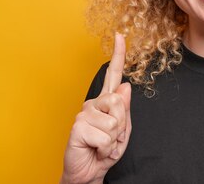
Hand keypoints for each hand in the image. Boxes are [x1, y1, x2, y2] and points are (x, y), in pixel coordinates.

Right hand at [61, 34, 131, 183]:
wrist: (89, 173)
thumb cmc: (104, 152)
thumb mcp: (122, 131)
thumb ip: (125, 110)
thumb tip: (125, 86)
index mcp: (106, 101)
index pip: (113, 74)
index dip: (118, 54)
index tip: (120, 34)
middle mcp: (94, 103)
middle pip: (119, 101)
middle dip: (121, 125)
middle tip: (110, 137)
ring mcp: (84, 113)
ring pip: (113, 120)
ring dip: (113, 139)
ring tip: (101, 144)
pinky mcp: (77, 126)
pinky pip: (104, 135)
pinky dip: (104, 147)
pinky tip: (94, 147)